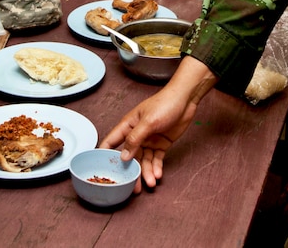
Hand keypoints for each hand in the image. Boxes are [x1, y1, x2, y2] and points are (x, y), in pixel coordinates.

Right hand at [99, 57, 216, 189]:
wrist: (186, 100)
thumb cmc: (164, 104)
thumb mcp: (148, 122)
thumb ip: (134, 139)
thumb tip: (123, 156)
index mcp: (128, 126)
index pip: (111, 142)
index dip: (104, 155)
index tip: (101, 170)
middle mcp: (136, 134)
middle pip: (130, 157)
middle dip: (131, 172)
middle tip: (132, 187)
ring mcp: (149, 140)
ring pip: (144, 160)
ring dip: (146, 172)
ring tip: (150, 183)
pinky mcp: (161, 144)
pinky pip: (156, 159)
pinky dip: (157, 167)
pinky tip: (158, 175)